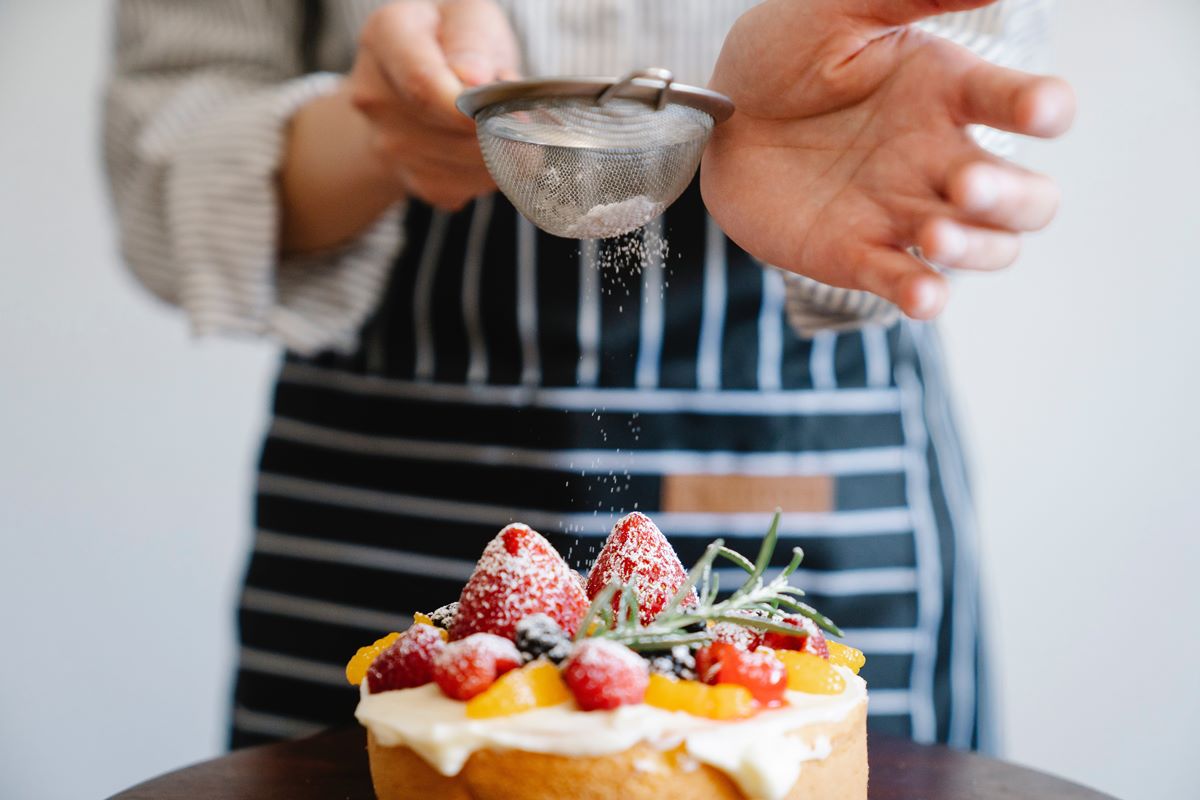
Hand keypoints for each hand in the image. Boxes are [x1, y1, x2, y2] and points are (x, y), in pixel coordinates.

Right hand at [348, 0, 519, 209]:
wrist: (420, 79)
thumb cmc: (452, 40)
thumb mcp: (468, 17)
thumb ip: (472, 41)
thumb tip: (474, 80)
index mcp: (385, 38)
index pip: (422, 84)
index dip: (468, 106)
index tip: (502, 108)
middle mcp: (375, 97)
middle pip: (447, 130)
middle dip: (497, 126)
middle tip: (520, 110)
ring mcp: (388, 145)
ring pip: (463, 164)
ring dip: (500, 151)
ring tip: (503, 123)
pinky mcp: (413, 180)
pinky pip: (466, 186)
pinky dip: (491, 172)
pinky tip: (490, 147)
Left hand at [701, 0, 1075, 318]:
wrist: (710, 119)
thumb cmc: (779, 58)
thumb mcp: (838, 11)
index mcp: (948, 92)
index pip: (1025, 104)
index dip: (1045, 109)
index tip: (1038, 110)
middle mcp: (940, 158)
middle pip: (1026, 197)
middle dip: (1012, 197)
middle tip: (966, 184)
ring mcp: (904, 212)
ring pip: (985, 247)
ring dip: (975, 249)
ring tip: (934, 233)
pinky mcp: (858, 255)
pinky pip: (905, 282)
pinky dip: (922, 294)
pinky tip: (922, 295)